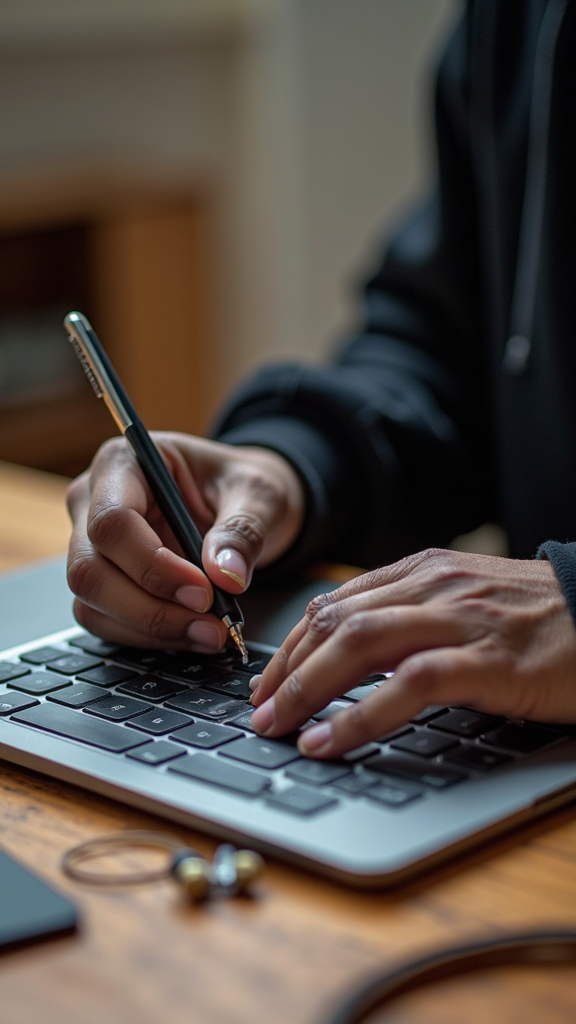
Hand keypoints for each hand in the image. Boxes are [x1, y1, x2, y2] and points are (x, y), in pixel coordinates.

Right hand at [66, 433, 304, 649]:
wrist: (240, 500)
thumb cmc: (240, 485)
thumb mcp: (257, 495)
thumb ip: (242, 531)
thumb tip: (226, 576)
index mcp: (123, 463)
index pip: (112, 521)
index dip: (153, 565)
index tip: (203, 591)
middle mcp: (92, 502)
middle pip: (89, 569)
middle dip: (149, 608)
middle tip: (210, 625)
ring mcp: (91, 543)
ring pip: (91, 602)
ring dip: (150, 629)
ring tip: (208, 633)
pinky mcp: (102, 580)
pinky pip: (105, 620)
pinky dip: (148, 636)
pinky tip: (191, 633)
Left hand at [250, 548, 575, 756]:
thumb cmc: (539, 621)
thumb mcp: (466, 606)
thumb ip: (412, 620)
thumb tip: (355, 659)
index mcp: (422, 572)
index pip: (335, 604)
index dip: (292, 646)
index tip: (267, 682)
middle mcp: (431, 585)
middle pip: (334, 622)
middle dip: (285, 671)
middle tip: (258, 713)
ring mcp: (458, 618)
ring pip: (358, 644)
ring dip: (305, 690)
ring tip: (276, 728)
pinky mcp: (486, 658)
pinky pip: (407, 684)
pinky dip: (359, 716)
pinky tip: (330, 741)